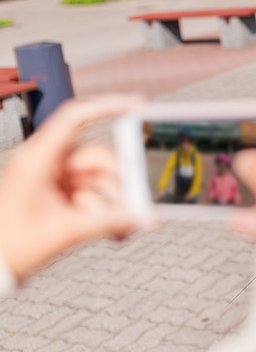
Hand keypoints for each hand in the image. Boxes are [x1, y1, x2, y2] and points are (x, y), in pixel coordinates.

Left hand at [0, 95, 140, 281]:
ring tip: (119, 230)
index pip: (75, 117)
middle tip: (134, 206)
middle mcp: (48, 164)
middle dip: (118, 183)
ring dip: (113, 204)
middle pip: (98, 158)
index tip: (137, 105)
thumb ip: (109, 222)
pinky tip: (116, 231)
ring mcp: (55, 180)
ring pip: (100, 180)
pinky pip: (94, 196)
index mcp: (37, 159)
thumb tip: (145, 219)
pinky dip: (106, 212)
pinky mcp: (62, 195)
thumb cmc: (11, 246)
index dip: (107, 105)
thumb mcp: (65, 232)